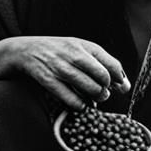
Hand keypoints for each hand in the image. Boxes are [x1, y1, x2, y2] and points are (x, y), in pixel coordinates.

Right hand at [0, 35, 128, 108]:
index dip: (120, 79)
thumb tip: (123, 85)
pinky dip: (80, 105)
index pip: (112, 64)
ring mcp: (61, 68)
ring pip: (89, 88)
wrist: (26, 50)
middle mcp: (74, 55)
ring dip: (96, 98)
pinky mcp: (49, 80)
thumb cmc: (59, 52)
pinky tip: (81, 104)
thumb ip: (102, 63)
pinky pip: (71, 99)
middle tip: (104, 93)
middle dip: (106, 89)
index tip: (121, 87)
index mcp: (85, 46)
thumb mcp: (80, 49)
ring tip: (94, 98)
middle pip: (103, 77)